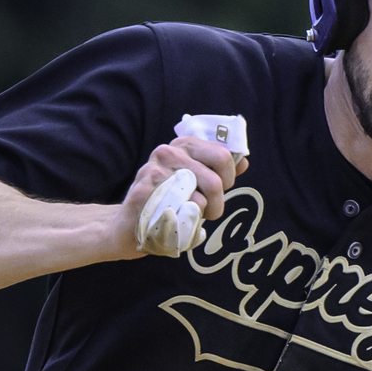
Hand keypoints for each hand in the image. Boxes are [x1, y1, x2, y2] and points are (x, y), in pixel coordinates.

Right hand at [115, 136, 248, 257]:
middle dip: (220, 202)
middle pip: (216, 179)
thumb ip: (217, 170)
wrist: (128, 225)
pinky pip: (181, 212)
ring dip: (203, 216)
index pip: (222, 155)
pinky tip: (176, 221)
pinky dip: (187, 222)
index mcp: (182, 145)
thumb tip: (243, 162)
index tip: (219, 189)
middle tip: (211, 211)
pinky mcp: (146, 194)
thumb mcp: (194, 181)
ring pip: (202, 199)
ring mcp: (155, 172)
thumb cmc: (166, 202)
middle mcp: (168, 152)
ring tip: (192, 218)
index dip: (228, 178)